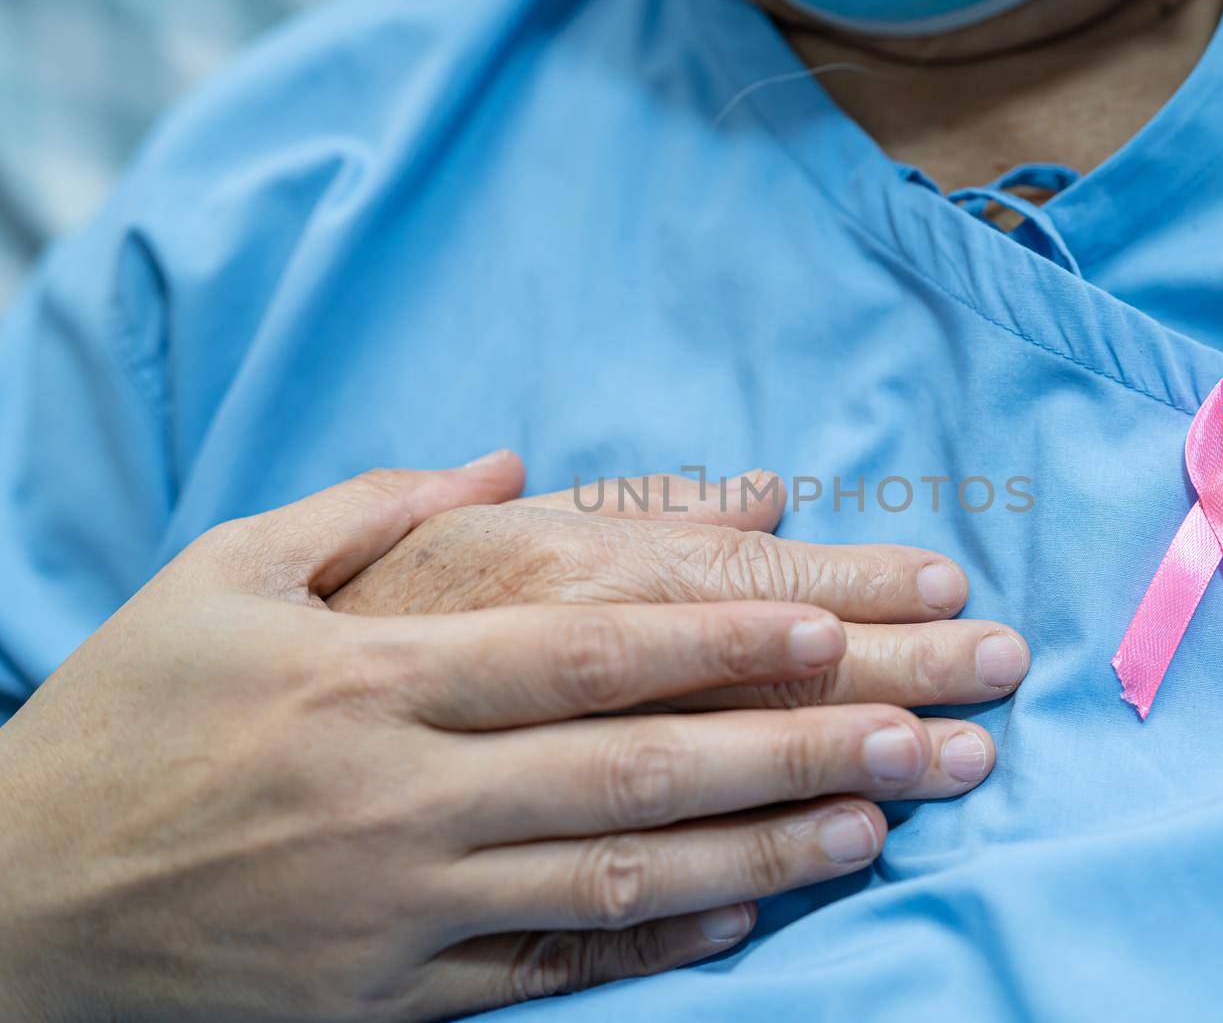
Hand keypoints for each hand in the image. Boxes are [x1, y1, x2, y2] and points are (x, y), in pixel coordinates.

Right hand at [0, 457, 1024, 1021]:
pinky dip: (660, 940)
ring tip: (879, 822)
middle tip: (926, 731)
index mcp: (377, 671)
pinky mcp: (395, 990)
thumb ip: (372, 510)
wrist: (14, 897)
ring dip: (764, 846)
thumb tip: (502, 458)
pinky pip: (552, 965)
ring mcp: (408, 900)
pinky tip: (754, 915)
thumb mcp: (223, 573)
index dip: (722, 638)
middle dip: (798, 743)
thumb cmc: (128, 713)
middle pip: (641, 760)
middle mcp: (409, 787)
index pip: (588, 649)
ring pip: (622, 868)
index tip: (836, 625)